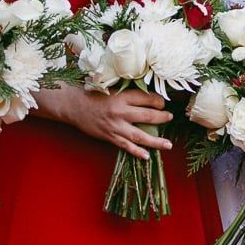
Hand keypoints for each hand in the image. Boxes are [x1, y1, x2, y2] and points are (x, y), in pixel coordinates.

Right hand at [58, 84, 173, 158]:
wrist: (75, 106)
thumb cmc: (93, 94)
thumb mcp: (112, 88)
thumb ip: (128, 93)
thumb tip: (148, 97)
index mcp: (122, 96)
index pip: (146, 98)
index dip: (158, 101)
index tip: (163, 103)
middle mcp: (120, 112)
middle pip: (147, 116)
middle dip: (162, 118)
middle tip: (170, 117)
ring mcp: (115, 126)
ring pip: (140, 135)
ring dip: (155, 141)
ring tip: (168, 145)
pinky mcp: (109, 136)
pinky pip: (126, 146)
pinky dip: (137, 152)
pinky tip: (147, 156)